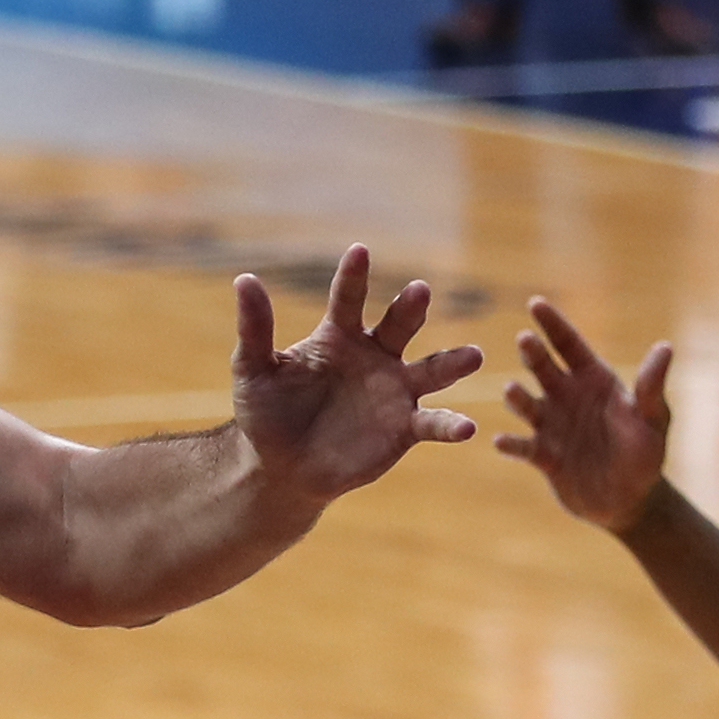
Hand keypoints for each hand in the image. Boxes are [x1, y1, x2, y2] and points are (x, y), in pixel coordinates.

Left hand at [228, 246, 481, 505]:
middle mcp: (375, 355)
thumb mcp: (253, 370)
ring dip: (454, 362)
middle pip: (399, 324)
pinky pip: (433, 423)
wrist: (282, 468)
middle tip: (420, 291)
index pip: (348, 299)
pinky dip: (451, 425)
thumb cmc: (266, 413)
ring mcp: (395, 391)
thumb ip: (256, 328)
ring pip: (432, 369)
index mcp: (339, 335)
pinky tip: (467, 429)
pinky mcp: (405, 428)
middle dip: (410, 307)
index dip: (353, 276)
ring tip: (474, 356)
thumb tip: (244, 279)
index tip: (359, 250)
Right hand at [490, 296, 669, 533]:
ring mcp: (552, 426)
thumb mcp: (652, 418)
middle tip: (526, 340)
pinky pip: (523, 447)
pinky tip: (501, 442)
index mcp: (592, 380)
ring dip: (517, 397)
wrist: (631, 500)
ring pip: (526, 404)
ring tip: (513, 391)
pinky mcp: (543, 457)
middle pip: (543, 368)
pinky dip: (511, 445)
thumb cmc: (645, 453)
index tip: (535, 303)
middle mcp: (566, 397)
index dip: (553, 324)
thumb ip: (651, 386)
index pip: (568, 345)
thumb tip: (665, 347)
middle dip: (533, 353)